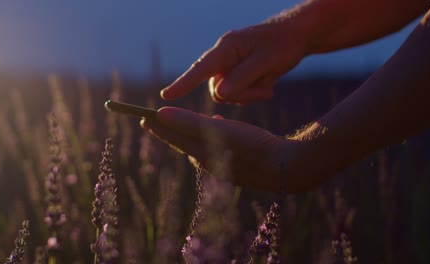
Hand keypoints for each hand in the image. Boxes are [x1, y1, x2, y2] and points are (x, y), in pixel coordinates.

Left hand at [140, 107, 292, 191]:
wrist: (287, 167)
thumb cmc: (251, 146)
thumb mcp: (218, 132)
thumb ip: (188, 122)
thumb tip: (159, 115)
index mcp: (201, 154)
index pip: (173, 137)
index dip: (157, 126)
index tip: (142, 118)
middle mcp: (209, 161)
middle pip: (184, 143)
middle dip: (170, 130)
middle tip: (156, 121)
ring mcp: (224, 164)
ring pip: (202, 145)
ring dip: (192, 132)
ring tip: (186, 122)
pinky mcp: (239, 163)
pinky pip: (218, 146)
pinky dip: (213, 135)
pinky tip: (221, 125)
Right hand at [160, 21, 309, 104]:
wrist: (297, 36)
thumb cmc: (283, 44)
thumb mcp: (266, 61)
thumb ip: (242, 77)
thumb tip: (218, 93)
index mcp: (226, 48)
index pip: (200, 68)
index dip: (183, 84)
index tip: (165, 96)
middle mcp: (223, 58)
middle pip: (217, 89)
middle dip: (240, 94)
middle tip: (264, 90)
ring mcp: (229, 67)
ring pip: (227, 94)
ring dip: (248, 95)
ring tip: (268, 83)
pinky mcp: (237, 75)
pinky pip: (236, 94)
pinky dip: (252, 94)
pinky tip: (266, 83)